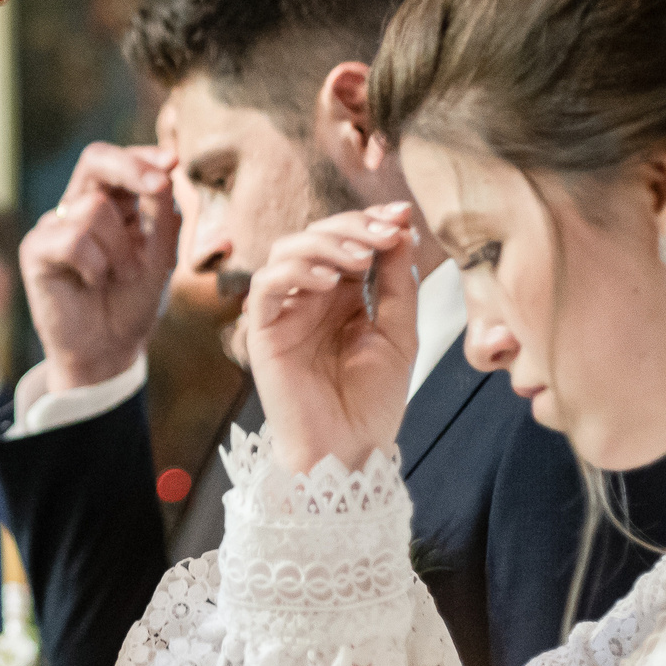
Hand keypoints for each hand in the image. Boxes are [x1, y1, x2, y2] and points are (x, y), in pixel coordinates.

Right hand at [21, 143, 180, 391]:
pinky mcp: (35, 248)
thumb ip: (165, 216)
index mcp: (115, 202)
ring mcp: (56, 224)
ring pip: (94, 209)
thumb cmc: (133, 300)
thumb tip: (166, 173)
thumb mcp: (162, 257)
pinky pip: (72, 239)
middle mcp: (81, 205)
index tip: (173, 163)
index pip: (124, 160)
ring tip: (121, 276)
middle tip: (158, 185)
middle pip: (95, 159)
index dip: (145, 155)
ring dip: (121, 250)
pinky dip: (94, 265)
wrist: (109, 349)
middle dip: (130, 167)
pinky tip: (93, 282)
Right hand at [241, 203, 418, 473]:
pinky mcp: (264, 331)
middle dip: (352, 226)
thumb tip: (401, 229)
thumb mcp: (399, 334)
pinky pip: (266, 285)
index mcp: (342, 295)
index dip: (370, 221)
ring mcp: (284, 312)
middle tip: (384, 234)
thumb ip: (397, 283)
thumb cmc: (373, 401)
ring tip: (361, 259)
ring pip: (286, 250)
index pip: (347, 240)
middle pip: (316, 236)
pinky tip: (329, 283)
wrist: (349, 450)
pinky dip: (295, 273)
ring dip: (325, 244)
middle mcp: (309, 297)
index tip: (401, 214)